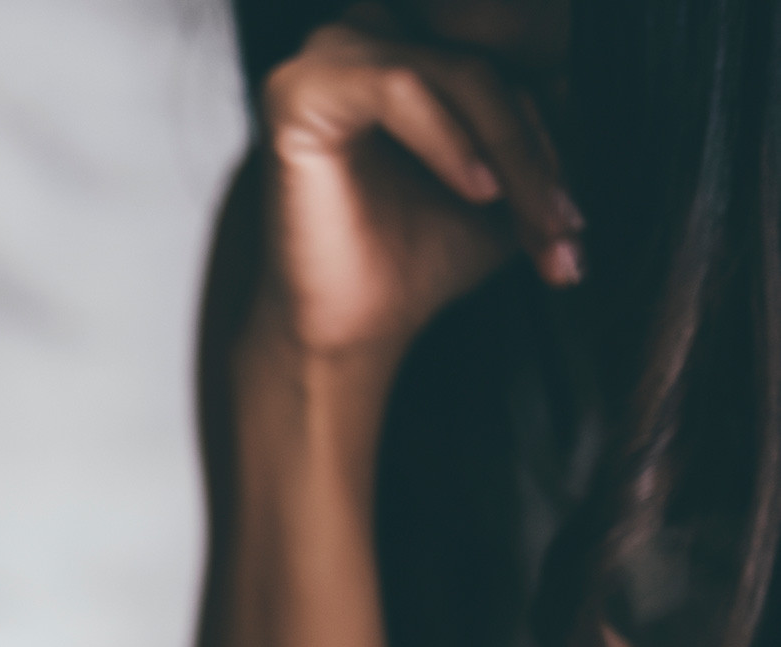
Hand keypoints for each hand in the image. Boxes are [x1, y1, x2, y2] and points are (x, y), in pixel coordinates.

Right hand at [257, 4, 579, 363]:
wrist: (354, 330)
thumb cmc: (420, 257)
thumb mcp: (513, 183)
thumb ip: (553, 130)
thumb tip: (629, 95)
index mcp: (413, 45)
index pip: (514, 51)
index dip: (559, 122)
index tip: (581, 207)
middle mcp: (368, 35)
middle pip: (493, 59)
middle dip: (540, 146)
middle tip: (566, 224)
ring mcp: (329, 55)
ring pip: (459, 71)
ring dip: (511, 147)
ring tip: (534, 217)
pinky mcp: (299, 88)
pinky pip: (400, 86)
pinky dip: (450, 138)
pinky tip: (478, 191)